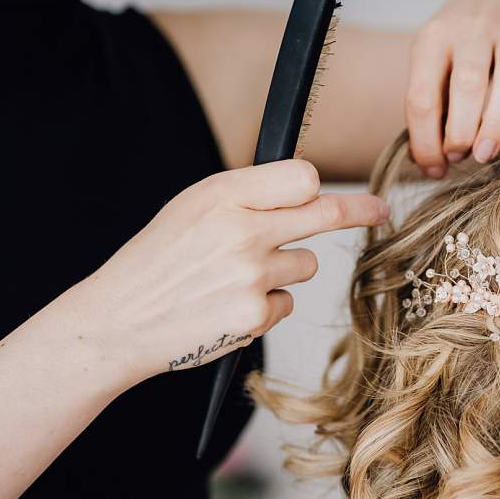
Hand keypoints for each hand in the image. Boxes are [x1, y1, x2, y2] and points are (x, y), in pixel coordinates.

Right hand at [77, 159, 388, 382]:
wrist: (118, 320)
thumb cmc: (157, 262)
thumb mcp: (190, 209)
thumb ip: (244, 196)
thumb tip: (304, 188)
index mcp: (221, 196)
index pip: (301, 177)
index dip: (319, 187)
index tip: (344, 192)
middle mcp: (241, 231)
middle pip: (324, 215)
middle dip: (360, 211)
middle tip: (381, 211)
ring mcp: (251, 275)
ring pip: (305, 265)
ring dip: (283, 270)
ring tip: (234, 278)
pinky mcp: (255, 315)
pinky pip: (287, 302)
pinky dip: (267, 306)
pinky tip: (228, 305)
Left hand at [405, 0, 499, 177]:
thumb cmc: (466, 41)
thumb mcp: (438, 58)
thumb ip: (434, 103)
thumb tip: (429, 162)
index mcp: (434, 39)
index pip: (422, 96)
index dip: (425, 140)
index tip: (434, 169)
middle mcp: (472, 30)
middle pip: (467, 86)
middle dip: (461, 130)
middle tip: (463, 157)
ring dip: (496, 122)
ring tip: (486, 153)